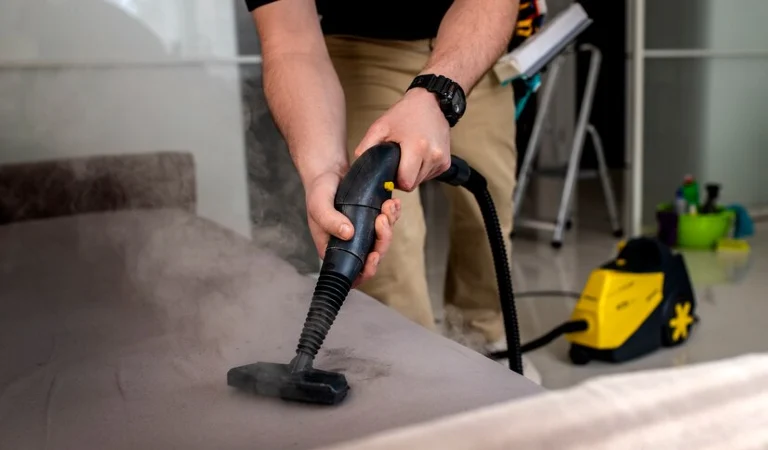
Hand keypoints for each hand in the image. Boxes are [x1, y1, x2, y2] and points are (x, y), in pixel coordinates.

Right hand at [304, 171, 401, 285]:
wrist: (327, 173)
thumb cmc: (318, 191)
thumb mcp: (319, 205)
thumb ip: (329, 220)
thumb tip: (348, 234)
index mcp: (334, 249)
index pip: (353, 272)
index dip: (367, 270)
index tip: (374, 255)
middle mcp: (350, 245)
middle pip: (374, 255)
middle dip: (383, 239)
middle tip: (382, 218)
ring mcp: (362, 233)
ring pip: (383, 239)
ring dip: (390, 223)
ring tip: (388, 205)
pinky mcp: (372, 220)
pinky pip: (388, 223)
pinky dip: (393, 214)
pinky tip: (393, 202)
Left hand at [354, 88, 451, 191]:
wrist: (431, 102)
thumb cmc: (406, 113)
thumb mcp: (380, 127)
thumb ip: (366, 148)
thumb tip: (360, 168)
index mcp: (417, 147)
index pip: (405, 183)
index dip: (395, 181)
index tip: (391, 171)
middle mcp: (433, 155)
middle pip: (413, 184)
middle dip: (402, 177)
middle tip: (398, 161)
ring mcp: (442, 160)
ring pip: (421, 181)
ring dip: (412, 174)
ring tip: (409, 155)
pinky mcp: (446, 162)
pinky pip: (429, 176)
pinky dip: (422, 170)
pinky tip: (419, 156)